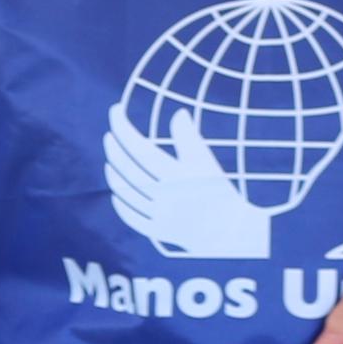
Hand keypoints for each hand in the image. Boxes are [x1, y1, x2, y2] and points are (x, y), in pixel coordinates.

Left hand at [105, 105, 275, 257]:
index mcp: (176, 175)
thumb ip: (189, 138)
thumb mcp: (206, 162)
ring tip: (110, 159)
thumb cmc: (220, 191)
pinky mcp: (159, 231)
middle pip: (127, 169)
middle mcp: (165, 196)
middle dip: (113, 147)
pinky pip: (131, 217)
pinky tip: (117, 192)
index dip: (122, 128)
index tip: (115, 111)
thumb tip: (177, 113)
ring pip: (125, 192)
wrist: (232, 231)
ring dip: (113, 174)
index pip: (138, 147)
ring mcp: (160, 216)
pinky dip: (120, 203)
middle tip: (110, 134)